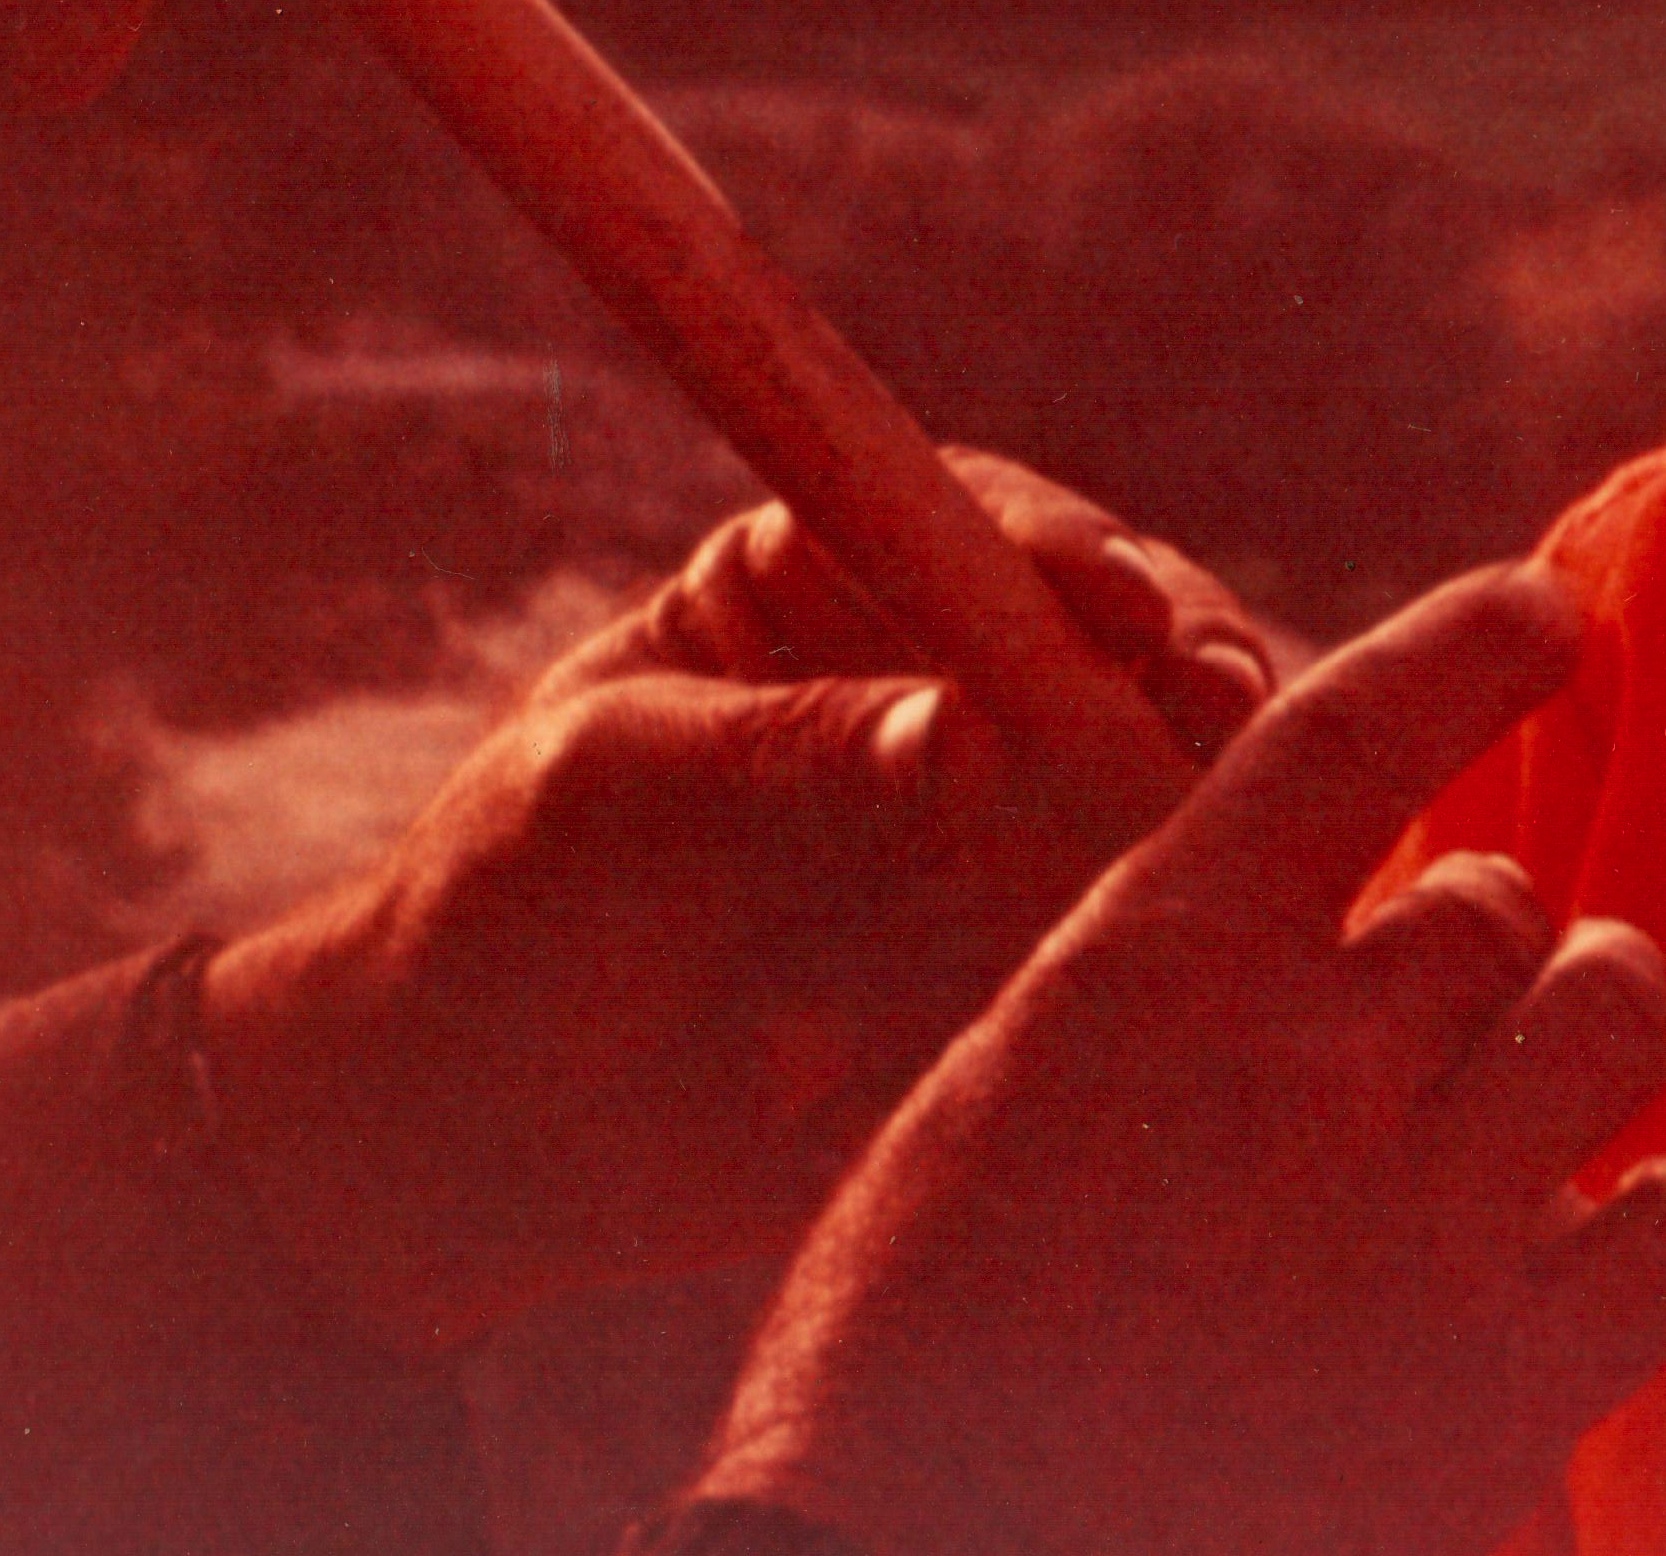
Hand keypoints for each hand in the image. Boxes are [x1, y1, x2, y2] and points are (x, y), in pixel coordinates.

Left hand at [198, 455, 1269, 1353]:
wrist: (460, 1135)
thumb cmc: (504, 899)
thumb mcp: (615, 788)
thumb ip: (790, 751)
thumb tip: (974, 734)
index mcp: (833, 582)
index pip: (991, 530)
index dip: (1082, 561)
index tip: (1133, 613)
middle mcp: (941, 698)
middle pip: (1118, 663)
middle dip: (1173, 698)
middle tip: (1205, 734)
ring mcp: (986, 846)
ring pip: (1118, 828)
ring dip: (1038, 896)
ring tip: (828, 993)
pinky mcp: (997, 988)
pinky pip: (1070, 983)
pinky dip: (983, 1018)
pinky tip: (817, 1074)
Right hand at [682, 563, 1665, 1555]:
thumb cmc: (922, 1363)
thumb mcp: (1000, 1110)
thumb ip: (1164, 997)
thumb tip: (1301, 944)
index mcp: (1156, 964)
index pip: (1354, 727)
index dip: (1469, 645)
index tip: (1545, 613)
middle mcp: (1309, 1062)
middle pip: (1497, 902)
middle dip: (1478, 954)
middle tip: (1425, 1042)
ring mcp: (1423, 1224)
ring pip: (1620, 1006)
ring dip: (1590, 1034)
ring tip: (1540, 1105)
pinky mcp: (1508, 1394)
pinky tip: (1608, 1249)